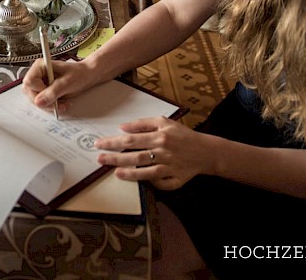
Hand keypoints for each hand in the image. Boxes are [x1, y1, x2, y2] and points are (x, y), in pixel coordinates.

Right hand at [22, 58, 98, 113]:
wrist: (87, 76)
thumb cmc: (79, 74)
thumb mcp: (67, 83)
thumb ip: (52, 92)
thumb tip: (39, 102)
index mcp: (40, 66)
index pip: (29, 82)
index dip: (39, 90)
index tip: (51, 93)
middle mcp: (37, 74)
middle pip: (30, 92)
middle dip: (44, 101)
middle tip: (57, 104)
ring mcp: (40, 83)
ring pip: (35, 99)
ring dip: (48, 105)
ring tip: (62, 104)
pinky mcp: (44, 91)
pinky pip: (42, 102)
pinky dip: (51, 106)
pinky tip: (61, 103)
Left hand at [94, 116, 211, 189]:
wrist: (205, 151)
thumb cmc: (182, 135)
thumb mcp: (164, 122)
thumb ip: (143, 123)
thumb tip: (123, 127)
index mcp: (160, 136)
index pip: (131, 140)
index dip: (113, 142)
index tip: (99, 144)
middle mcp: (164, 152)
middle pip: (135, 156)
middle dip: (115, 158)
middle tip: (100, 159)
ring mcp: (170, 168)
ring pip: (147, 172)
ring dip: (130, 173)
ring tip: (115, 172)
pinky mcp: (176, 180)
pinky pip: (161, 184)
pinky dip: (152, 184)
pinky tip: (140, 181)